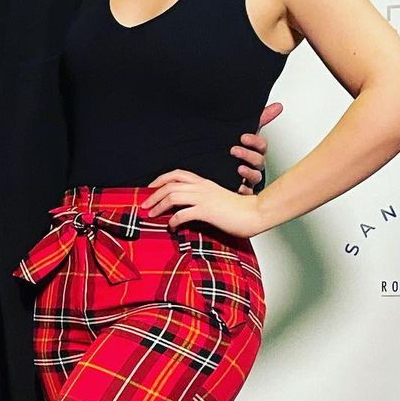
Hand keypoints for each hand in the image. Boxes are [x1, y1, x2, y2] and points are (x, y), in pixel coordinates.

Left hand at [145, 169, 264, 237]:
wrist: (255, 213)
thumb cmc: (238, 210)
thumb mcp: (217, 199)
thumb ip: (202, 200)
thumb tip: (186, 208)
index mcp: (204, 183)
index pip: (177, 174)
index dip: (160, 179)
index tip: (150, 188)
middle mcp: (202, 188)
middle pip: (170, 185)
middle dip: (153, 195)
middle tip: (144, 205)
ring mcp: (204, 198)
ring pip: (173, 196)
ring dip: (158, 206)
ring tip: (151, 215)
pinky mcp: (207, 211)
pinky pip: (183, 214)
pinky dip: (173, 220)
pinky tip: (171, 226)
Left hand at [232, 101, 281, 194]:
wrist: (214, 168)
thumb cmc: (233, 152)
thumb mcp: (243, 134)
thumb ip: (261, 119)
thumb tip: (278, 106)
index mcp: (255, 152)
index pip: (261, 146)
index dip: (254, 142)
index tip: (243, 137)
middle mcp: (254, 166)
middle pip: (259, 161)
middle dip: (248, 155)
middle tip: (234, 150)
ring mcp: (249, 179)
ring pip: (255, 176)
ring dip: (248, 172)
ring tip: (238, 168)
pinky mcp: (242, 190)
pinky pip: (246, 192)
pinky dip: (243, 190)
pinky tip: (238, 187)